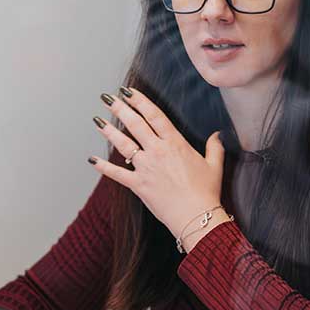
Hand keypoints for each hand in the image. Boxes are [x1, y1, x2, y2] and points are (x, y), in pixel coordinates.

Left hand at [88, 87, 224, 241]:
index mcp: (175, 143)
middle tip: (108, 98)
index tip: (129, 92)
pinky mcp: (138, 185)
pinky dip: (103, 167)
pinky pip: (117, 174)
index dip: (140, 101)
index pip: (154, 115)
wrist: (196, 217)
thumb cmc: (206, 192)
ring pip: (123, 144)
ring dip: (109, 131)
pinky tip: (92, 159)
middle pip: (135, 124)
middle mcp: (157, 152)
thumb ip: (215, 147)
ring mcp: (146, 168)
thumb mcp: (215, 165)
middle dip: (120, 109)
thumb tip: (218, 135)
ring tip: (97, 120)